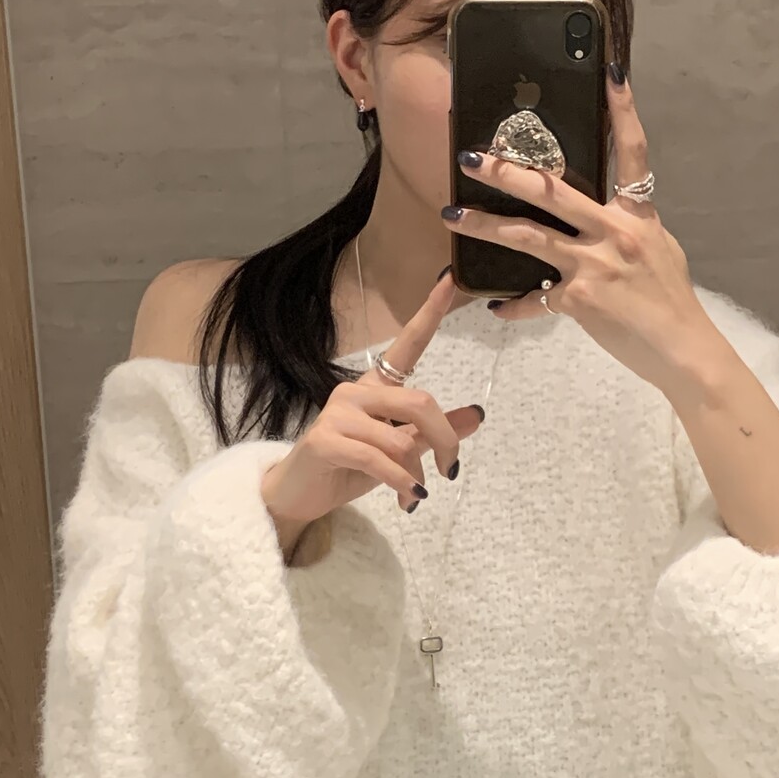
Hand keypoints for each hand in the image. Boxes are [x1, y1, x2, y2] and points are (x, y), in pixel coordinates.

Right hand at [261, 272, 484, 534]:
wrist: (301, 496)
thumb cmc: (348, 470)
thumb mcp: (400, 452)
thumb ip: (433, 433)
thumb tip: (477, 414)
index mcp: (376, 388)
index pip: (407, 345)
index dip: (429, 313)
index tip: (450, 280)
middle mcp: (355, 392)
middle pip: (420, 402)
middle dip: (445, 440)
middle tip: (450, 470)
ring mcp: (337, 414)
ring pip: (401, 438)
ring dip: (415, 472)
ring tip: (412, 493)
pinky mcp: (326, 440)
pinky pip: (379, 458)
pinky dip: (400, 482)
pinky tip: (407, 497)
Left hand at [443, 68, 718, 395]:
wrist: (682, 350)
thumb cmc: (670, 300)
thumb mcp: (658, 250)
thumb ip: (625, 228)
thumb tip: (594, 220)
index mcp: (637, 215)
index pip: (633, 153)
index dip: (623, 110)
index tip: (609, 72)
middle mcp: (614, 232)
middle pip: (553, 191)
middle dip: (507, 172)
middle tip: (471, 158)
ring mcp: (594, 265)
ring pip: (527, 237)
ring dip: (484, 225)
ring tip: (452, 216)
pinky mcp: (579, 300)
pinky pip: (535, 298)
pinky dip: (515, 304)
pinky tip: (496, 307)